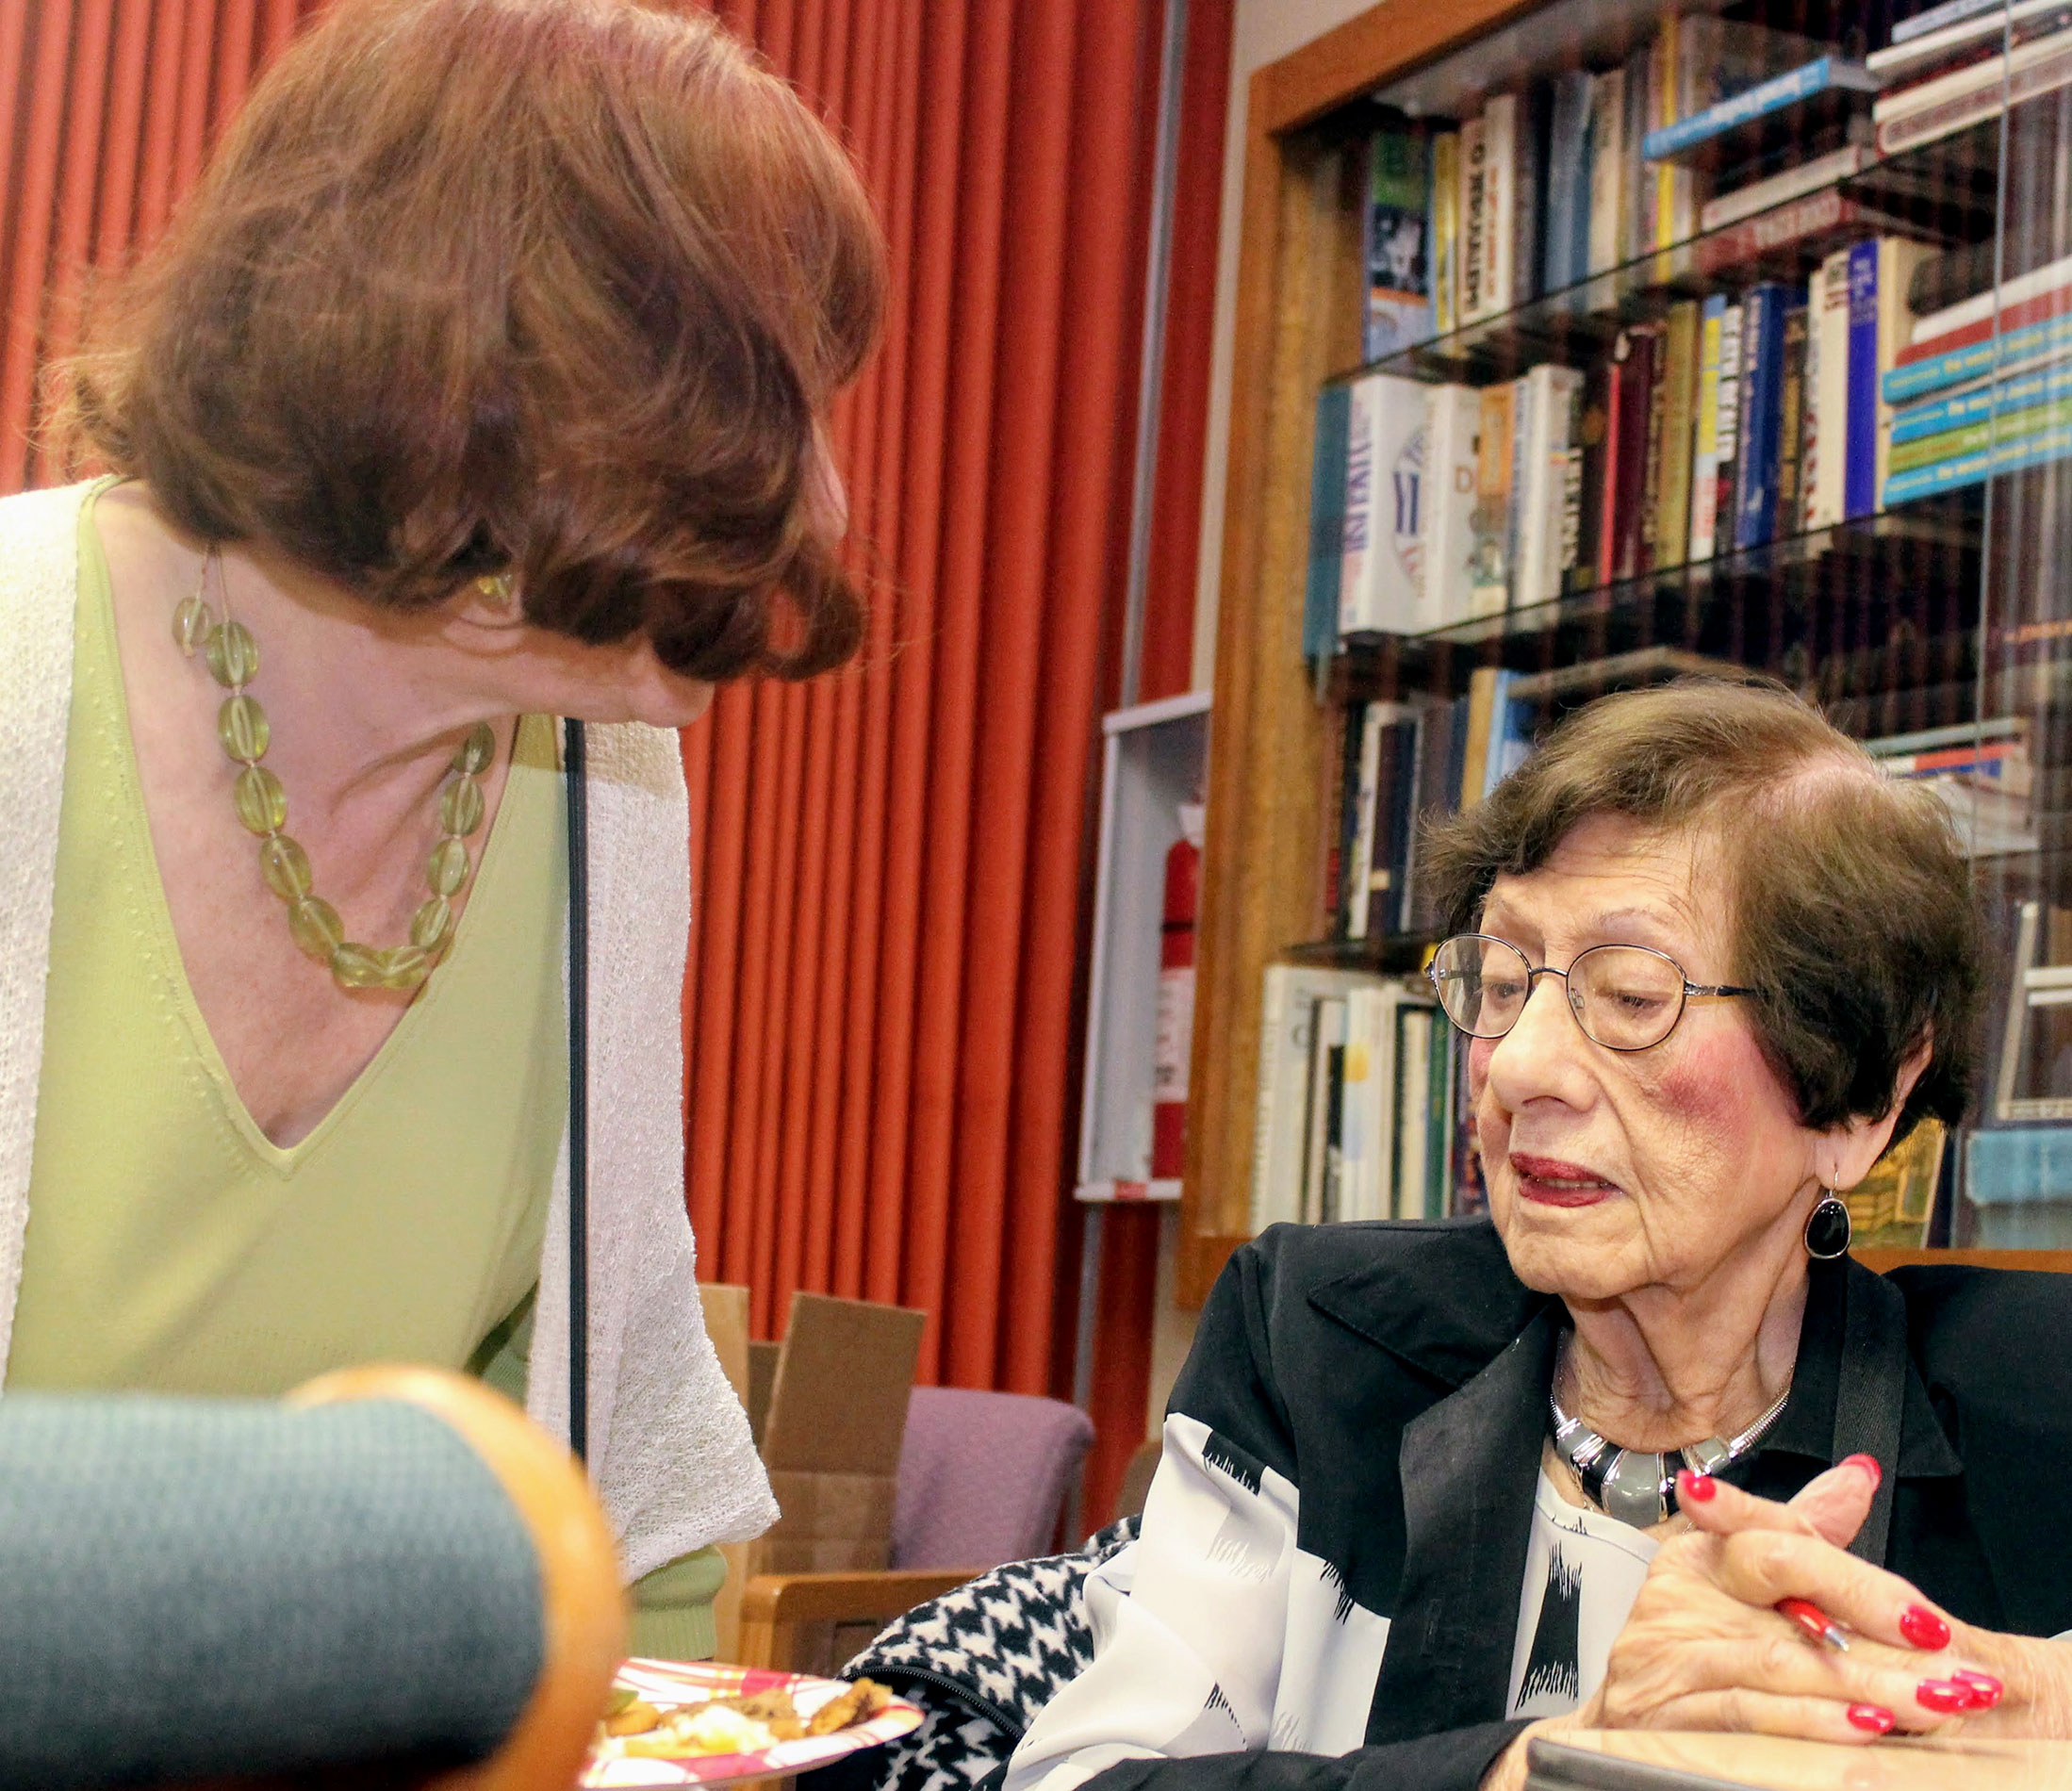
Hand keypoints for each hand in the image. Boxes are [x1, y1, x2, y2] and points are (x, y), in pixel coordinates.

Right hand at [1478, 1458, 1996, 1789]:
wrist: (1618, 1729)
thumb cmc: (1690, 1650)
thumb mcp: (1739, 1579)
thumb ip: (1802, 1529)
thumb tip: (1858, 1476)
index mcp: (1700, 1556)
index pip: (1776, 1542)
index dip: (1855, 1578)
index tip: (1923, 1617)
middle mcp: (1678, 1599)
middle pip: (1784, 1606)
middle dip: (1875, 1638)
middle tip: (1949, 1668)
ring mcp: (1667, 1658)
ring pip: (1777, 1665)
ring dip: (1861, 1689)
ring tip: (1925, 1704)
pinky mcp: (1664, 1715)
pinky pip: (1745, 1715)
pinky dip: (1809, 1724)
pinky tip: (1859, 1731)